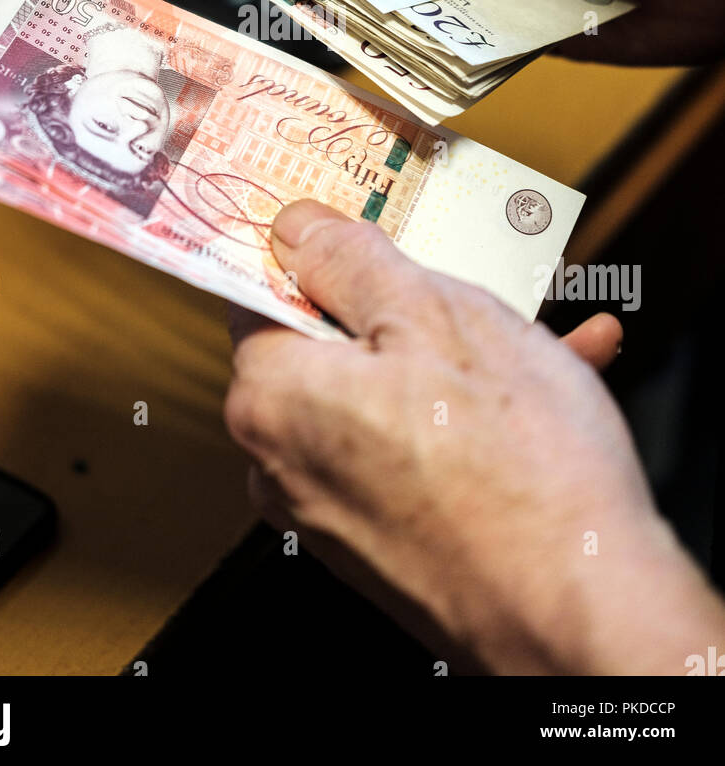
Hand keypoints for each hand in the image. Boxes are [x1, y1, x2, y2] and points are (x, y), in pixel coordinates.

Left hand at [225, 200, 724, 674]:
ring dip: (462, 356)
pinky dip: (474, 415)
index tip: (363, 230)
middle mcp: (285, 461)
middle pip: (333, 345)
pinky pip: (419, 448)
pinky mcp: (387, 542)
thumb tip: (295, 229)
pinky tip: (549, 386)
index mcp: (272, 396)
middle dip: (409, 307)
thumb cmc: (515, 472)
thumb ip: (348, 262)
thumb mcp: (433, 314)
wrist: (582, 615)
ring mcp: (336, 510)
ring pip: (391, 393)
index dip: (319, 253)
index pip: (262, 293)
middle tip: (468, 280)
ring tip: (539, 333)